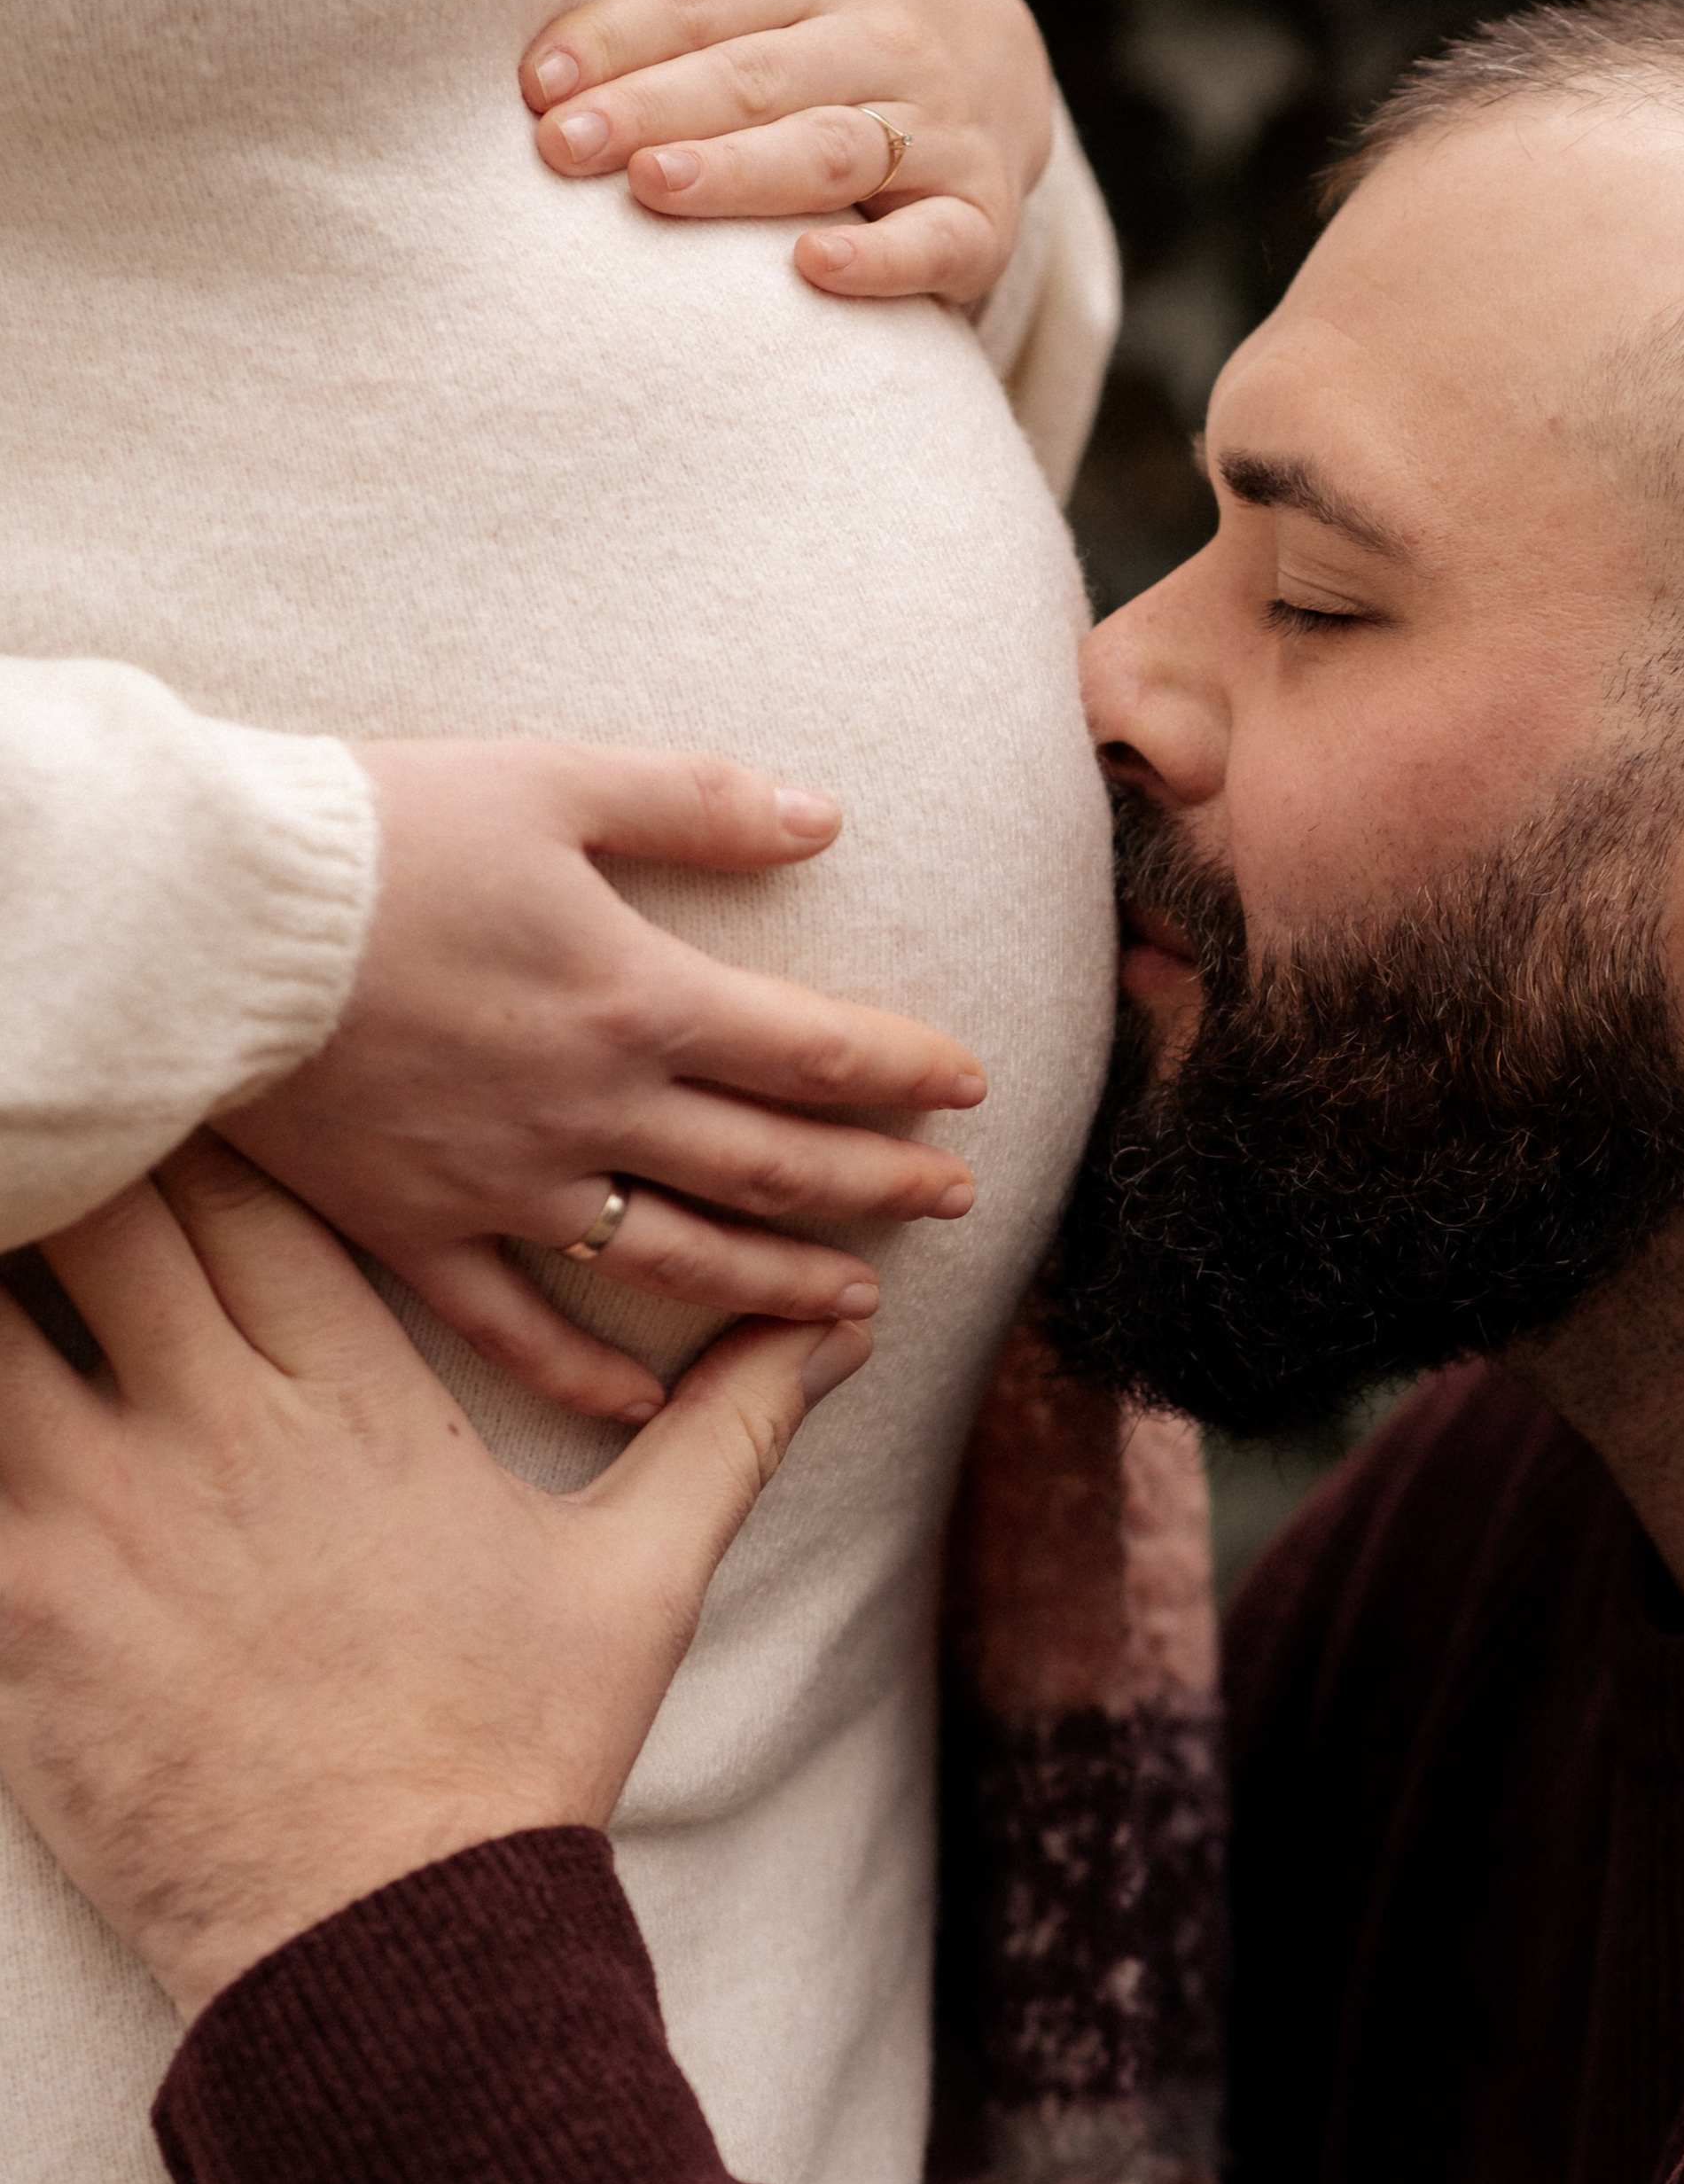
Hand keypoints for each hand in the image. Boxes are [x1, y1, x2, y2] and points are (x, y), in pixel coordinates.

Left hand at [0, 1142, 866, 2018]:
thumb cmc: (513, 1759)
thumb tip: (840, 1327)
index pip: (246, 1181)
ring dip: (7, 1266)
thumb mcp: (641, 1579)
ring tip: (18, 1240)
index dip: (211, 1115)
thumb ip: (728, 1428)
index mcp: (354, 1395)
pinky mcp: (8, 1610)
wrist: (391, 1951)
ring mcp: (88, 1517)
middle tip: (90, 1128)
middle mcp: (211, 1428)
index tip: (203, 1090)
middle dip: (96, 1157)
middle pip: (105, 1207)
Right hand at [226, 740, 983, 1426]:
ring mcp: (509, 1184)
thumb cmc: (380, 835)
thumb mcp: (553, 780)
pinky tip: (652, 1403)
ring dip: (781, 1284)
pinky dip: (591, 1373)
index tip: (970, 1088)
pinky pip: (518, 1329)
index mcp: (642, 999)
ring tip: (857, 1303)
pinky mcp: (417, 1229)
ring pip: (680, 1258)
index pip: (818, 1051)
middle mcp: (595, 1110)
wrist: (212, 923)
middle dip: (880, 1183)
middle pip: (775, 1164)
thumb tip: (824, 814)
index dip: (907, 1072)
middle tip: (955, 1200)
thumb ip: (696, 802)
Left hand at [518, 0, 1053, 302]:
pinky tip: (810, 268)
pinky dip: (879, 261)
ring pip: (831, 151)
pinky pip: (934, 242)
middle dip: (656, 108)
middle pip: (758, 76)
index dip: (621, 34)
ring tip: (652, 187)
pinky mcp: (980, 216)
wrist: (1002, 60)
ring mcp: (940, 131)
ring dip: (740, 173)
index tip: (541, 78)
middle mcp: (887, 42)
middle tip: (562, 146)